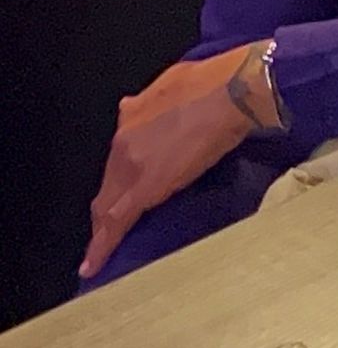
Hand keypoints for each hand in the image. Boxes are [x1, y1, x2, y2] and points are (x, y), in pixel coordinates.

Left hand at [79, 45, 259, 281]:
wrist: (233, 93)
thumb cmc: (215, 83)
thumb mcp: (172, 85)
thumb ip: (150, 104)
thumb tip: (136, 108)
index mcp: (130, 118)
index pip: (116, 161)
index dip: (115, 182)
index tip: (112, 198)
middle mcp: (123, 142)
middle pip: (108, 185)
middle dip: (104, 210)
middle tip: (103, 234)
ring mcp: (132, 165)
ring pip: (107, 205)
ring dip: (103, 228)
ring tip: (98, 253)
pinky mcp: (146, 188)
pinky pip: (117, 222)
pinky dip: (102, 245)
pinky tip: (93, 265)